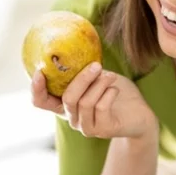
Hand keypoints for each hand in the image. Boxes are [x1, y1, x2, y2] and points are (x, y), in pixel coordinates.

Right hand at [30, 63, 155, 139]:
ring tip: (110, 76)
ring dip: (100, 84)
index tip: (39, 71)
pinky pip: (101, 108)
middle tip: (96, 65)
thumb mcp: (97, 76)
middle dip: (82, 79)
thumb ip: (83, 68)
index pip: (41, 102)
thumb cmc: (115, 92)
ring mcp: (86, 127)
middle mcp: (72, 118)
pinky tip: (115, 89)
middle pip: (68, 99)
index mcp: (65, 105)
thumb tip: (74, 45)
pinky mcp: (103, 130)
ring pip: (85, 102)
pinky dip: (109, 94)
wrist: (139, 115)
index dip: (36, 89)